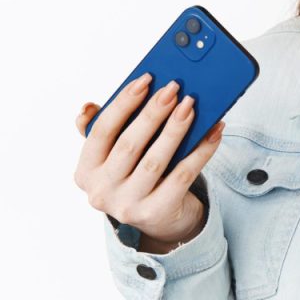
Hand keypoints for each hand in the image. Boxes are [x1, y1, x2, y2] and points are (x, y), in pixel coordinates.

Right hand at [73, 73, 224, 245]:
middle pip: (130, 144)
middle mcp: (101, 191)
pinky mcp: (156, 213)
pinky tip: (213, 132)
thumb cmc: (136, 176)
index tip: (145, 80)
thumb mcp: (114, 158)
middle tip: (173, 89)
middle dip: (153, 113)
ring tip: (191, 106)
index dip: (123, 103)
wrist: (159, 219)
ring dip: (176, 129)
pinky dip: (201, 151)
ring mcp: (127, 205)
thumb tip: (89, 106)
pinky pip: (182, 176)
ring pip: (156, 160)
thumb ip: (103, 132)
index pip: (101, 131)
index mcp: (86, 171)